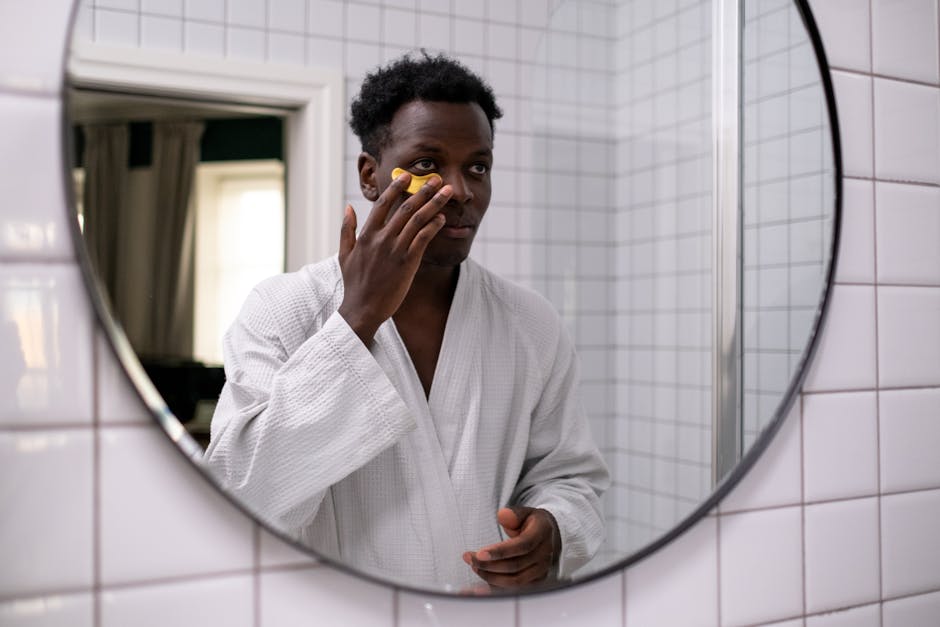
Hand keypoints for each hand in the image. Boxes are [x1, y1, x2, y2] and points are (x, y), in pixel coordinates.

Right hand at [337, 171, 451, 343]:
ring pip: (417, 220)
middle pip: (405, 208)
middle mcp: (381, 239)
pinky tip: (442, 218)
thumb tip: (348, 207)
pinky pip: (423, 239)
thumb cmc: (354, 283)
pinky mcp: (407, 263)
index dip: (396, 187)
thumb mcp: (344, 254)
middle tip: (437, 178)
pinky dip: (433, 226)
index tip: (407, 175)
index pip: (383, 204)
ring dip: (434, 203)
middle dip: (423, 190)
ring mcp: (395, 250)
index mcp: (366, 235)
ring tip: (447, 192)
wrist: (362, 309)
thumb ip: (347, 229)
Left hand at [462, 506, 560, 588]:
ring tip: (475, 566)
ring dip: (491, 576)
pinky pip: (515, 590)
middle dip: (488, 564)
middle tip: (470, 558)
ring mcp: (542, 570)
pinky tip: (483, 579)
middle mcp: (545, 554)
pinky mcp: (537, 582)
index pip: (522, 545)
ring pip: (515, 581)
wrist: (548, 536)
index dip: (500, 551)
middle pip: (515, 566)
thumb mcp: (524, 512)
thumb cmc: (531, 523)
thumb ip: (513, 514)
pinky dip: (498, 587)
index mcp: (542, 533)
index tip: (479, 553)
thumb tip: (503, 515)